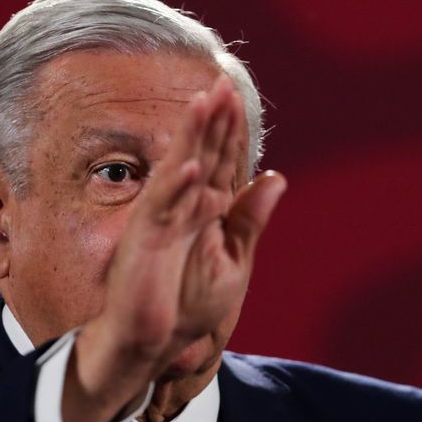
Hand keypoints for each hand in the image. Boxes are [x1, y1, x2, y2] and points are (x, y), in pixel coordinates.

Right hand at [63, 75, 285, 421]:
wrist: (156, 339)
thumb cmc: (189, 304)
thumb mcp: (233, 260)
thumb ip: (249, 218)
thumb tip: (276, 175)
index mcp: (203, 210)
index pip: (219, 161)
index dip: (229, 131)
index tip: (238, 98)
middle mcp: (182, 207)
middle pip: (200, 155)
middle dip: (212, 120)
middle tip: (222, 82)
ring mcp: (162, 220)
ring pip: (179, 171)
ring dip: (191, 138)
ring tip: (205, 104)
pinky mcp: (146, 240)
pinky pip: (162, 210)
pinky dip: (177, 189)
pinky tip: (191, 167)